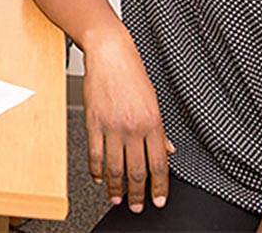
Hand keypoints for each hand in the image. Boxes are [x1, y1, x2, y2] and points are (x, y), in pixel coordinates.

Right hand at [82, 35, 173, 213]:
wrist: (110, 54)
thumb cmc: (132, 73)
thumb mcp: (153, 101)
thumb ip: (160, 130)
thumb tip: (168, 150)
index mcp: (152, 123)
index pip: (159, 165)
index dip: (159, 187)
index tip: (158, 200)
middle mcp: (134, 128)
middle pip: (137, 171)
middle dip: (138, 194)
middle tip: (136, 206)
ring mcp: (112, 126)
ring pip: (115, 167)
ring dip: (116, 187)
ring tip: (117, 198)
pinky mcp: (93, 122)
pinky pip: (95, 153)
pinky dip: (96, 169)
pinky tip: (98, 177)